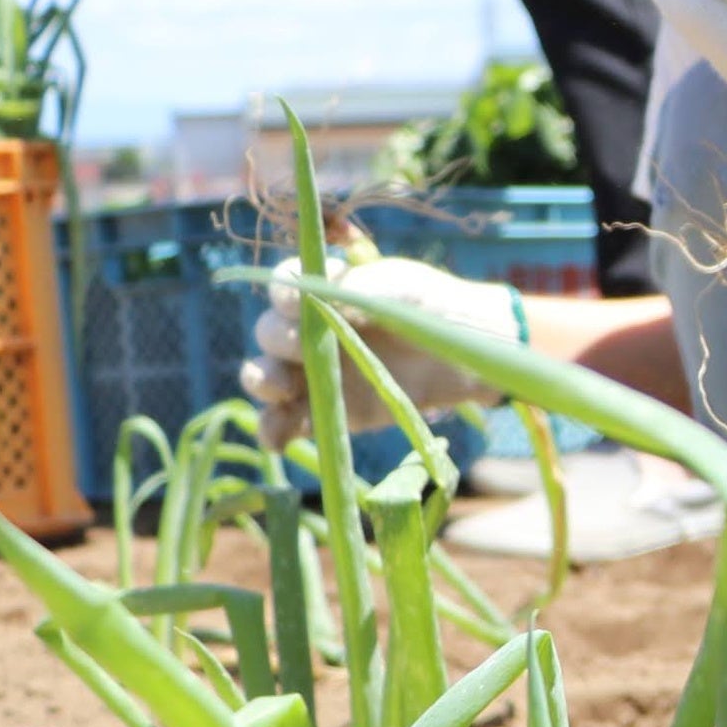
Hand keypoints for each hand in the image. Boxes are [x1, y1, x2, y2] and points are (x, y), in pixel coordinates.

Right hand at [237, 257, 521, 447]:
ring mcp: (312, 371)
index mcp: (322, 290)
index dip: (282, 293)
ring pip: (266, 376)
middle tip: (303, 347)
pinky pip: (286, 422)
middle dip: (279, 339)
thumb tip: (323, 293)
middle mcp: (306, 328)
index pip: (283, 285)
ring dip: (262, 382)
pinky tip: (277, 441)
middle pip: (270, 332)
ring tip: (280, 389)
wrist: (465, 355)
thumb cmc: (433, 310)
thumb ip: (365, 288)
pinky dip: (274, 430)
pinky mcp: (324, 408)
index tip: (294, 303)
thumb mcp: (406, 289)